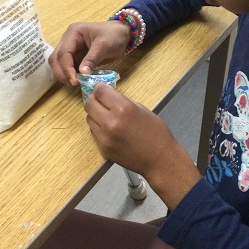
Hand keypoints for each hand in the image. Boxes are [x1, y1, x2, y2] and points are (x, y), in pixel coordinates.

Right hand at [49, 21, 130, 84]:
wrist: (123, 34)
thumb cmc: (114, 35)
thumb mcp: (104, 46)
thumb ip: (92, 59)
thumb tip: (82, 73)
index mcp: (73, 33)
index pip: (63, 53)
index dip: (66, 68)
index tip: (74, 81)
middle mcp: (68, 40)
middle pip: (56, 59)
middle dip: (62, 72)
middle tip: (74, 83)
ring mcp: (71, 48)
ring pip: (59, 64)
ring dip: (65, 74)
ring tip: (77, 82)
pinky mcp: (76, 56)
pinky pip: (69, 67)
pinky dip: (71, 75)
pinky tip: (79, 80)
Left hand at [85, 84, 200, 208]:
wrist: (159, 160)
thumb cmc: (156, 132)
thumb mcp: (141, 109)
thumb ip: (123, 102)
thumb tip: (109, 95)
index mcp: (123, 109)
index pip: (100, 92)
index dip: (99, 88)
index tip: (101, 88)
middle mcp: (110, 122)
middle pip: (89, 104)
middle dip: (94, 99)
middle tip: (101, 100)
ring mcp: (104, 138)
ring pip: (89, 118)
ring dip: (95, 114)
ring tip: (106, 116)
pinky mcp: (103, 149)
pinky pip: (94, 133)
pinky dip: (99, 128)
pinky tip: (110, 130)